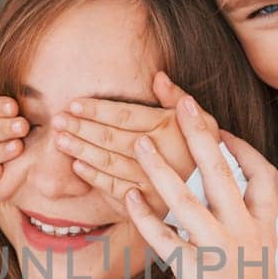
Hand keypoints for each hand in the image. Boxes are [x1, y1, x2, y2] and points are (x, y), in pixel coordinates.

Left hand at [52, 70, 219, 215]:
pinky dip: (94, 176)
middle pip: (111, 137)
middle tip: (57, 120)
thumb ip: (177, 99)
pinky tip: (77, 165)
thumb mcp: (202, 122)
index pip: (124, 115)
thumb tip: (158, 76)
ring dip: (82, 149)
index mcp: (168, 128)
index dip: (97, 109)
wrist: (219, 197)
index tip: (74, 104)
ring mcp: (152, 179)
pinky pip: (115, 187)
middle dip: (81, 127)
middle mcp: (159, 152)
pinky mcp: (148, 202)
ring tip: (60, 139)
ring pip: (109, 161)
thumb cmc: (206, 153)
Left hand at [121, 98, 277, 278]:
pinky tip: (126, 195)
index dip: (242, 148)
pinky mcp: (195, 274)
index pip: (262, 175)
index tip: (222, 129)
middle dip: (200, 132)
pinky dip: (143, 214)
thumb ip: (244, 241)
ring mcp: (221, 252)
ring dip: (160, 166)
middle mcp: (245, 234)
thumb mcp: (258, 270)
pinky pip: (164, 237)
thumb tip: (228, 222)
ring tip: (138, 141)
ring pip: (187, 198)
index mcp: (264, 231)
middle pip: (222, 171)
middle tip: (181, 100)